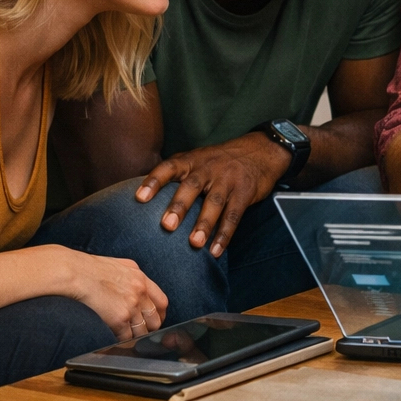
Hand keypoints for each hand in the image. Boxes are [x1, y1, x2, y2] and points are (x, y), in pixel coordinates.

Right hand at [56, 246, 168, 341]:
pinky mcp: (119, 319)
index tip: (154, 320)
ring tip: (126, 337)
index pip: (161, 302)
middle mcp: (140, 291)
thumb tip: (133, 284)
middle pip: (155, 319)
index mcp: (140, 277)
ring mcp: (131, 306)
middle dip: (149, 328)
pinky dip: (122, 341)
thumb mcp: (118, 265)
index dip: (159, 314)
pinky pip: (127, 337)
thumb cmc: (89, 268)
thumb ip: (130, 276)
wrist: (74, 272)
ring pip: (142, 331)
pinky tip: (116, 339)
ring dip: (135, 336)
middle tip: (140, 332)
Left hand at [134, 133, 291, 255]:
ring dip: (204, 223)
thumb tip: (143, 196)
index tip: (139, 198)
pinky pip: (234, 215)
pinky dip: (225, 234)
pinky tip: (215, 250)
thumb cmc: (220, 160)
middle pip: (191, 186)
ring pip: (214, 202)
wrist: (261, 150)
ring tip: (194, 243)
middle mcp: (208, 168)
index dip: (154, 181)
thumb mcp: (198, 159)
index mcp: (191, 161)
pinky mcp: (245, 192)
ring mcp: (228, 180)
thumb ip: (176, 174)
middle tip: (166, 225)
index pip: (169, 168)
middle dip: (179, 206)